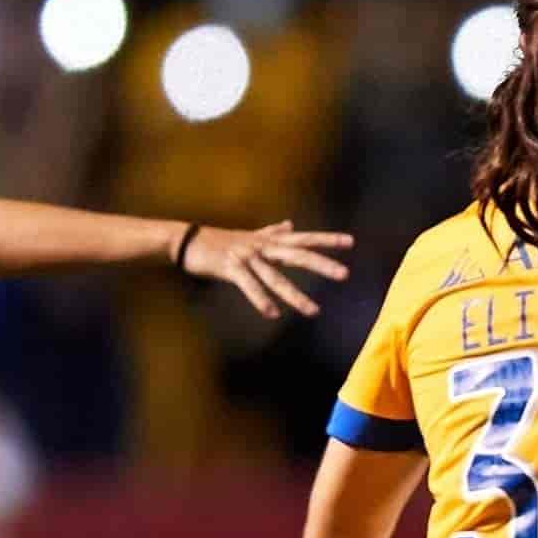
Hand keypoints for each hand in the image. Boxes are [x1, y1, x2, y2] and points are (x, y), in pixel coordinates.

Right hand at [181, 221, 352, 318]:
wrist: (187, 240)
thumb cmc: (219, 240)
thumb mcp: (250, 235)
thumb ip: (272, 231)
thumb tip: (290, 224)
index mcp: (268, 240)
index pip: (303, 239)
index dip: (326, 240)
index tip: (350, 242)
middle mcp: (261, 247)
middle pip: (297, 255)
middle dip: (321, 265)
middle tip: (344, 274)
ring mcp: (246, 257)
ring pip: (276, 278)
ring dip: (295, 296)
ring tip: (314, 311)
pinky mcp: (230, 268)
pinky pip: (249, 286)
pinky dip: (261, 299)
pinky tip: (273, 314)